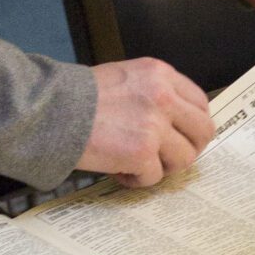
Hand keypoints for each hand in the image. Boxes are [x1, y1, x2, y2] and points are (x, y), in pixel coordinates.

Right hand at [80, 57, 215, 186]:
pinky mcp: (142, 152)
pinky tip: (119, 171)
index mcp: (160, 74)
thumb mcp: (124, 78)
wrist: (51, 109)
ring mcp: (155, 125)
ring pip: (183, 158)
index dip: (192, 126)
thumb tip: (172, 122)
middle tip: (168, 158)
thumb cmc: (78, 97)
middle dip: (188, 149)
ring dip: (162, 167)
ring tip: (137, 165)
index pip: (200, 103)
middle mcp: (163, 96)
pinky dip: (138, 179)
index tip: (181, 137)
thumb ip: (152, 94)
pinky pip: (154, 176)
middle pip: (203, 131)